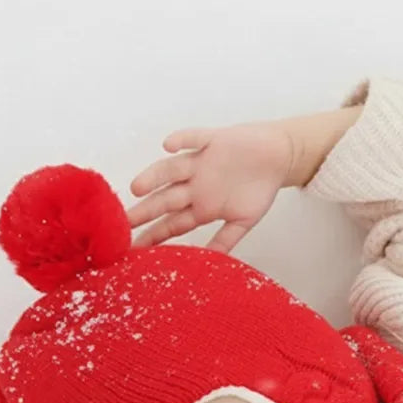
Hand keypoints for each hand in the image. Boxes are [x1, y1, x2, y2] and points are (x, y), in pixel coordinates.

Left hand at [126, 119, 293, 254]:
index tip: (134, 249)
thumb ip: (225, 240)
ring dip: (154, 177)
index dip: (153, 236)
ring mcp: (201, 163)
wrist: (279, 156)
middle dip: (145, 211)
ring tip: (137, 187)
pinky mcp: (213, 140)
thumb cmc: (258, 188)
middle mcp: (194, 185)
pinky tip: (168, 146)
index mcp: (201, 207)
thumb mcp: (243, 221)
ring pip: (171, 170)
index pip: (171, 224)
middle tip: (123, 223)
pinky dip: (183, 140)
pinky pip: (195, 138)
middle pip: (165, 199)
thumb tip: (210, 263)